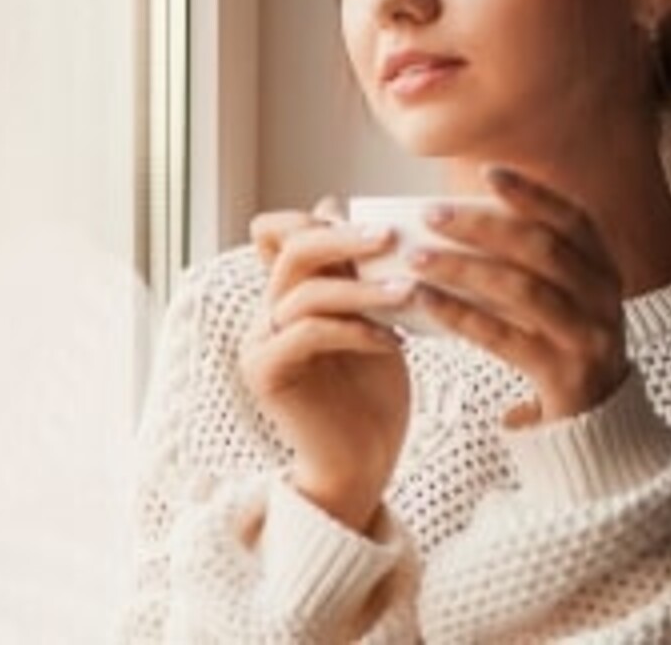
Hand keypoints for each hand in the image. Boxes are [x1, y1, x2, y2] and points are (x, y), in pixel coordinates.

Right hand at [239, 198, 412, 530]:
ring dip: (362, 288)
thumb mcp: (373, 322)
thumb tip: (336, 206)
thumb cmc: (372, 397)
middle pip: (292, 249)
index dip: (314, 218)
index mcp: (286, 296)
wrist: (362, 466)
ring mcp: (261, 342)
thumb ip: (356, 274)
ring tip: (410, 292)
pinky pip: (307, 332)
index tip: (376, 225)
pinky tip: (391, 341)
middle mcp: (265, 313)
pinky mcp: (267, 372)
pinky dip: (354, 329)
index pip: (277, 233)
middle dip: (344, 237)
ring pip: (304, 290)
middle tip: (392, 238)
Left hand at [410, 166, 629, 423]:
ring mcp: (588, 338)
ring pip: (521, 290)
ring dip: (463, 268)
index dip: (533, 194)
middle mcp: (603, 299)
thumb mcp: (562, 297)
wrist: (597, 422)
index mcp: (604, 270)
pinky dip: (460, 314)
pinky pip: (504, 337)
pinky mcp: (564, 375)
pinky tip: (424, 299)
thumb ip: (527, 262)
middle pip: (542, 249)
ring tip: (416, 257)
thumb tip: (457, 217)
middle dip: (482, 227)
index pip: (574, 220)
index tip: (487, 173)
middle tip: (431, 215)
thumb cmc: (561, 344)